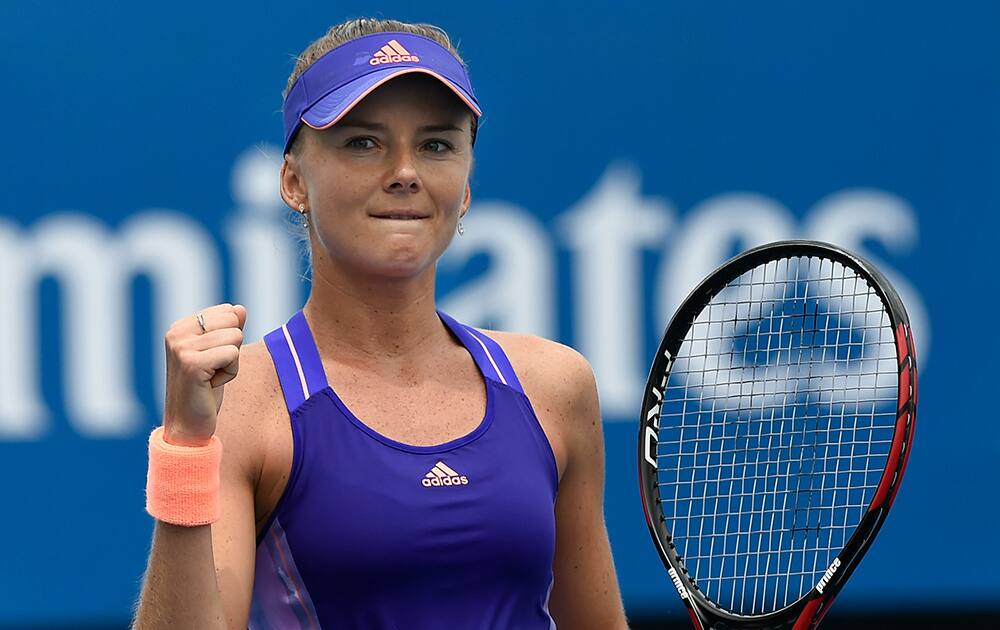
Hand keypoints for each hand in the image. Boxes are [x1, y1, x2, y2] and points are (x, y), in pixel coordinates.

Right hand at [162, 304, 246, 445]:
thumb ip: (229, 328)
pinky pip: (232, 354)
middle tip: (212, 370)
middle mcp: (176, 333)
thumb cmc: (205, 389)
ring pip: (235, 337)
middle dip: (233, 349)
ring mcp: (181, 347)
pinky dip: (230, 373)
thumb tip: (240, 308)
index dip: (230, 338)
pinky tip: (211, 385)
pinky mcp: (191, 363)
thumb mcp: (219, 354)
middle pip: (233, 322)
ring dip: (231, 363)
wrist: (188, 425)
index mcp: (180, 326)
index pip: (228, 311)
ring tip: (210, 378)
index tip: (212, 360)